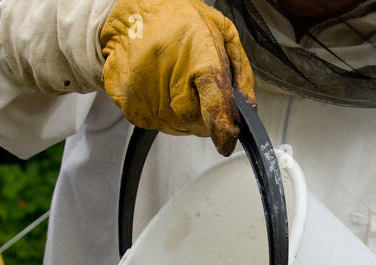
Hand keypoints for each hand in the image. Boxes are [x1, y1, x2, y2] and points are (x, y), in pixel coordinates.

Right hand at [100, 0, 255, 154]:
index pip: (216, 107)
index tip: (228, 141)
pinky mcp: (129, 103)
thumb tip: (246, 108)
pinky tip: (160, 85)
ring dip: (182, 112)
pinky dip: (162, 110)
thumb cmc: (179, 18)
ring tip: (175, 79)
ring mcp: (146, 94)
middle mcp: (170, 78)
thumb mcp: (222, 33)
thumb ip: (240, 73)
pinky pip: (155, 122)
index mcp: (199, 57)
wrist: (132, 13)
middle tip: (195, 86)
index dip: (224, 129)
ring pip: (177, 126)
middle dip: (204, 114)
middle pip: (198, 124)